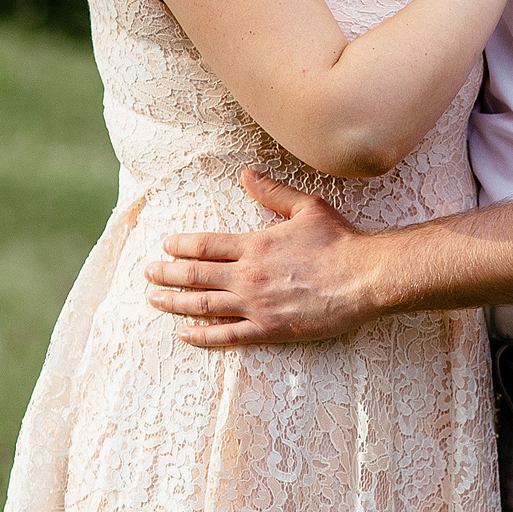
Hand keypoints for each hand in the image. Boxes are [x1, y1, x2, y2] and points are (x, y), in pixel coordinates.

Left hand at [145, 171, 379, 345]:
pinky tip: (184, 335)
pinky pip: (227, 336)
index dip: (181, 245)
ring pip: (203, 306)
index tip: (166, 246)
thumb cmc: (340, 241)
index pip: (205, 245)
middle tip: (148, 273)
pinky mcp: (269, 329)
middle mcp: (248, 275)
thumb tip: (247, 174)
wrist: (365, 278)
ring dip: (174, 302)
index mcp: (255, 244)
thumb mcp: (308, 208)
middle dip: (166, 274)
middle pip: (195, 275)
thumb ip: (273, 192)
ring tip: (154, 300)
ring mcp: (256, 305)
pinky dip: (201, 336)